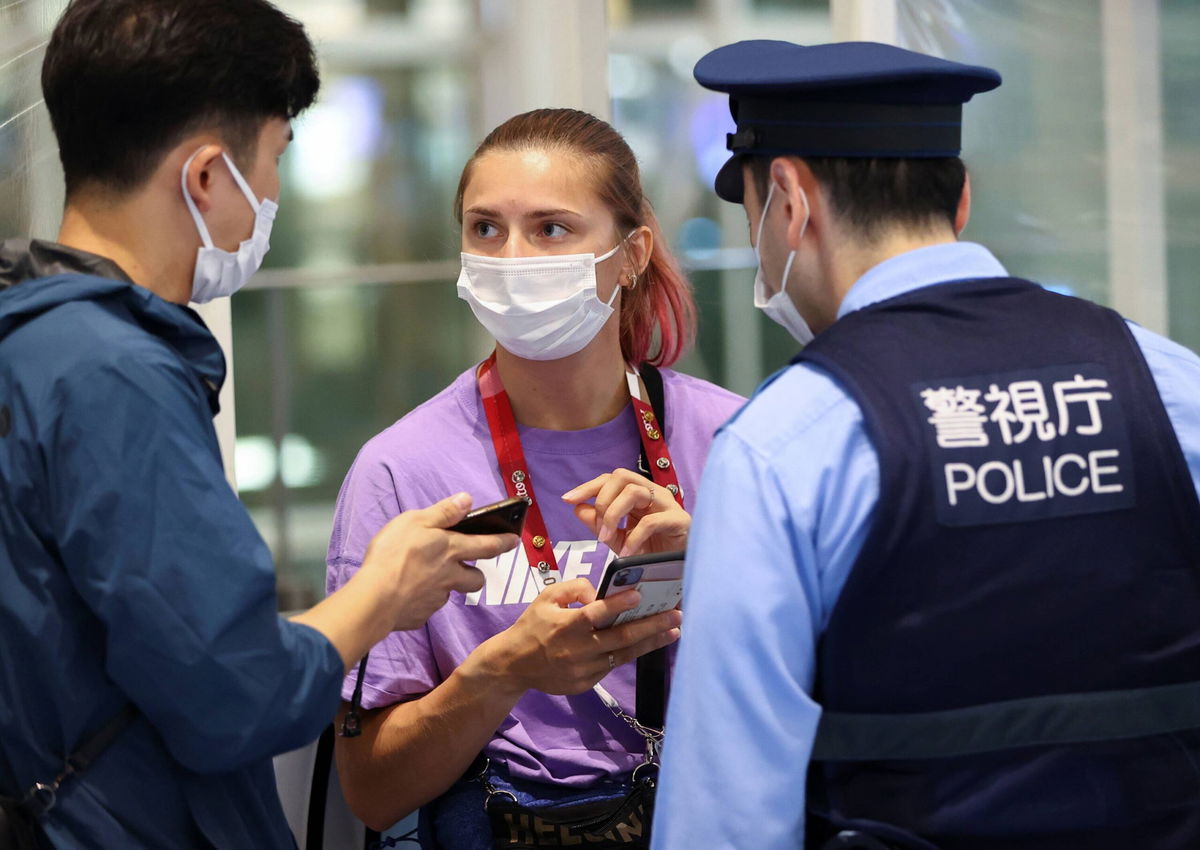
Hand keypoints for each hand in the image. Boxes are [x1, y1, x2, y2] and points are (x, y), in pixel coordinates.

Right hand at [361, 493, 517, 630]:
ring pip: (450, 593)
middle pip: (476, 579)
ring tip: (425, 579)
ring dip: (446, 586)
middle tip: (466, 568)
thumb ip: (443, 512)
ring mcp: (436, 599)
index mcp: (451, 549)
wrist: (375, 598)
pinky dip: (420, 601)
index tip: (515, 541)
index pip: (487, 545)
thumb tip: (468, 500)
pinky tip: (405, 594)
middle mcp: (450, 576)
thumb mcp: (416, 521)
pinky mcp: (420, 616)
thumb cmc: (393, 554)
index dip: (503, 542)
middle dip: (476, 574)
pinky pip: (426, 607)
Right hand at [473, 578, 681, 696]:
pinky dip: (631, 653)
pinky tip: (648, 642)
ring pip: (623, 655)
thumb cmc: (533, 625)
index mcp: (565, 626)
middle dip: (651, 626)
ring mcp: (584, 670)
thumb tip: (602, 595)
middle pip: (620, 638)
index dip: (617, 605)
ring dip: (651, 642)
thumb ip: (575, 588)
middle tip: (676, 615)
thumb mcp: (546, 598)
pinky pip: (612, 665)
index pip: (595, 614)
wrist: (514, 665)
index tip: (639, 595)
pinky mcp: (587, 683)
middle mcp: (577, 649)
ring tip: (673, 631)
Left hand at [562, 468, 689, 555]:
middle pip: (622, 476)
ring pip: (634, 491)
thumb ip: (599, 524)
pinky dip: (633, 538)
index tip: (567, 500)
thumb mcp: (618, 539)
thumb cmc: (652, 553)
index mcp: (639, 494)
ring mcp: (668, 504)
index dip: (588, 487)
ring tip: (607, 540)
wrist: (679, 573)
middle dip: (602, 500)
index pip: (611, 478)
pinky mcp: (680, 521)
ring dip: (613, 515)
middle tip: (598, 530)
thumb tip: (578, 507)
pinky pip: (651, 521)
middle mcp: (653, 493)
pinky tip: (626, 553)